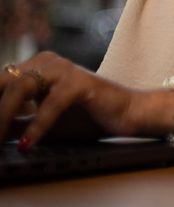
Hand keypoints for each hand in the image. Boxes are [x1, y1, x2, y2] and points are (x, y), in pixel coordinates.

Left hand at [0, 52, 164, 148]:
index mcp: (38, 67)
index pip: (1, 81)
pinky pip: (50, 103)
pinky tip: (28, 143)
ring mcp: (66, 70)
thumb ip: (17, 123)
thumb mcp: (41, 124)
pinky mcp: (81, 82)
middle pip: (6, 80)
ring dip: (4, 115)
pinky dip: (36, 125)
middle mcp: (49, 62)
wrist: (128, 115)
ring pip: (22, 86)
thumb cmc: (87, 118)